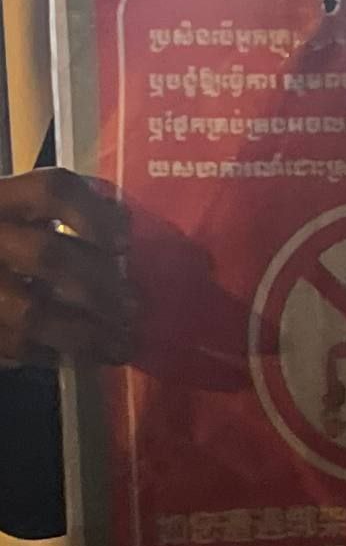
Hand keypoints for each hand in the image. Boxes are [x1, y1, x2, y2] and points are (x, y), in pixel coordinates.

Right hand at [0, 168, 131, 364]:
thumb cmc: (14, 249)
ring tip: (121, 345)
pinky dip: (59, 353)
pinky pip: (19, 346)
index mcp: (5, 199)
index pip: (52, 189)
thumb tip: (125, 227)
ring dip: (87, 332)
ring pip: (32, 312)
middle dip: (99, 285)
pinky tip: (88, 357)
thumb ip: (70, 218)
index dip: (94, 213)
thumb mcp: (29, 220)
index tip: (124, 244)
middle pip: (48, 254)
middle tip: (133, 307)